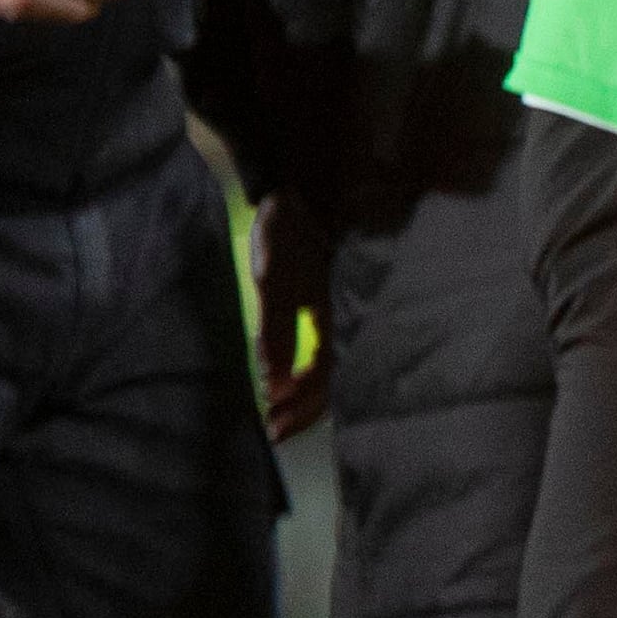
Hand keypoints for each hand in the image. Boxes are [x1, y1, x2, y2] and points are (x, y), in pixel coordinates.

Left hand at [253, 194, 333, 440]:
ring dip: (304, 392)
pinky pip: (324, 347)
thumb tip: (273, 384)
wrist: (300, 187)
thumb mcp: (275, 281)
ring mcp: (338, 310)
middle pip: (331, 379)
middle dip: (304, 408)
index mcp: (335, 317)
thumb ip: (277, 331)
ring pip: (329, 364)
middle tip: (275, 430)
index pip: (323, 376)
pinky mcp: (327, 300)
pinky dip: (305, 369)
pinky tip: (291, 376)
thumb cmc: (288, 233)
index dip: (301, 406)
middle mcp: (343, 319)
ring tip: (279, 410)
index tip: (275, 428)